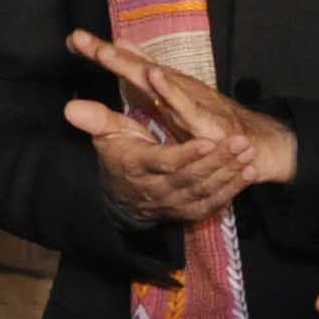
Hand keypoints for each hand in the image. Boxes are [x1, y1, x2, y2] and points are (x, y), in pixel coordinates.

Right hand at [61, 30, 285, 225]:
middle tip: (241, 141)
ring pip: (205, 190)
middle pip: (191, 177)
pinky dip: (232, 189)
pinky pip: (212, 203)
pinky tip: (248, 173)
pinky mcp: (188, 211)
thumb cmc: (120, 158)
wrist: (122, 200)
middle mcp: (157, 190)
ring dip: (229, 172)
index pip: (164, 163)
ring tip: (248, 152)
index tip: (206, 140)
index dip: (186, 155)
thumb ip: (96, 120)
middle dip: (218, 160)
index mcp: (138, 168)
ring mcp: (174, 203)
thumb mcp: (107, 136)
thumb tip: (70, 107)